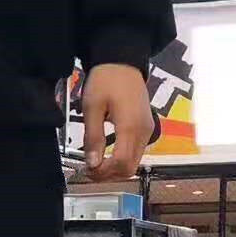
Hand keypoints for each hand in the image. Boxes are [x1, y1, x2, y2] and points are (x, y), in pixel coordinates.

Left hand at [82, 64, 154, 181]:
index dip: (103, 172)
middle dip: (108, 175)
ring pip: (133, 164)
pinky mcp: (146, 128)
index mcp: (131, 126)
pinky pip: (135, 153)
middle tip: (90, 170)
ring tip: (95, 163)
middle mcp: (143, 131)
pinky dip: (121, 160)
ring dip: (114, 170)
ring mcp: (147, 130)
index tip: (88, 169)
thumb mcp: (92, 107)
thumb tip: (92, 163)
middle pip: (129, 168)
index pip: (121, 163)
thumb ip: (93, 137)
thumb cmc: (107, 79)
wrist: (123, 60)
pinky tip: (106, 155)